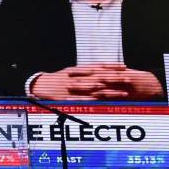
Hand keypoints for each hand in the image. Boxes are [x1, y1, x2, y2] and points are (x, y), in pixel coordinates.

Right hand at [30, 64, 163, 100]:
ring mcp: (75, 88)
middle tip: (129, 78)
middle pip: (100, 77)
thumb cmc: (56, 80)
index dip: (112, 66)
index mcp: (78, 69)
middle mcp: (78, 77)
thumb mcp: (69, 71)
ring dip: (111, 90)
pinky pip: (86, 100)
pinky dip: (97, 100)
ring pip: (96, 89)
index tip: (124, 67)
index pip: (98, 66)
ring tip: (124, 91)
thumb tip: (99, 70)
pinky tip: (107, 101)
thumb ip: (83, 71)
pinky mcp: (71, 98)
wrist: (39, 86)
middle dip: (116, 78)